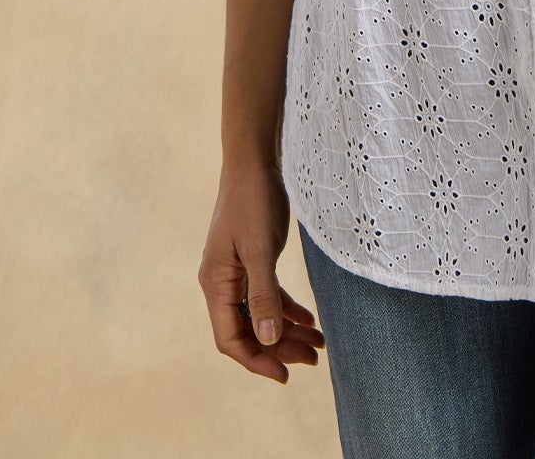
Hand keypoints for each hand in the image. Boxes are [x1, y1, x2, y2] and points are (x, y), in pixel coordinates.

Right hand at [197, 156, 326, 383]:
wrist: (254, 159)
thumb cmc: (253, 200)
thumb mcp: (260, 249)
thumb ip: (263, 295)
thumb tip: (268, 340)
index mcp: (215, 284)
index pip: (230, 339)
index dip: (257, 360)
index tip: (286, 375)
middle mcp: (221, 282)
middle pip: (248, 330)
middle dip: (279, 348)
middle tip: (314, 359)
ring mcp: (236, 270)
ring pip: (260, 314)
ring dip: (287, 330)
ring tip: (319, 343)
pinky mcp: (252, 258)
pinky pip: (267, 295)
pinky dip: (287, 309)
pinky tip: (309, 318)